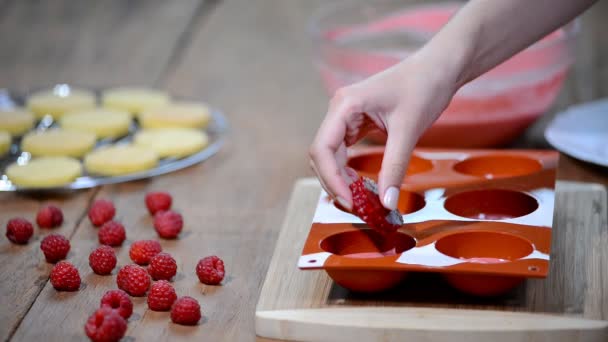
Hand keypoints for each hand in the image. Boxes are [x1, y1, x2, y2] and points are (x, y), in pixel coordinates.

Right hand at [309, 53, 457, 210]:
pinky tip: (361, 185)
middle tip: (355, 207)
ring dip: (340, 179)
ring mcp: (346, 116)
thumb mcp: (409, 130)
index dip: (331, 179)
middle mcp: (339, 110)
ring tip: (359, 200)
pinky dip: (349, 171)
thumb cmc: (424, 87)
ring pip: (331, 156)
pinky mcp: (357, 122)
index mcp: (345, 105)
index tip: (349, 201)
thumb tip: (387, 203)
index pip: (322, 149)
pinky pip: (344, 152)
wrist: (440, 67)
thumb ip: (395, 168)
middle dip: (334, 182)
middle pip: (322, 155)